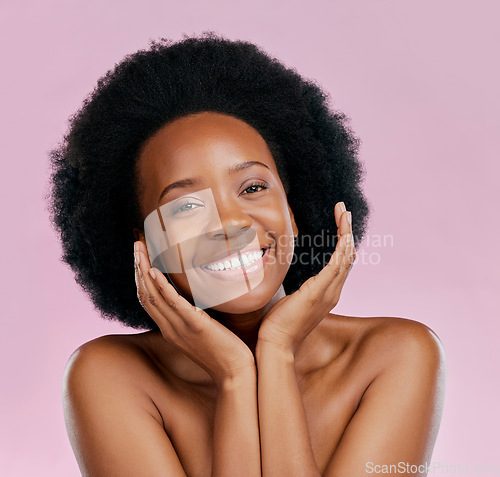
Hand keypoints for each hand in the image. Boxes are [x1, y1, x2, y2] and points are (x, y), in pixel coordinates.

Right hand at [134, 241, 255, 386]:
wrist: (235, 374)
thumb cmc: (222, 353)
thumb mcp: (201, 332)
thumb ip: (192, 316)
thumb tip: (194, 299)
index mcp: (170, 329)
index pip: (148, 300)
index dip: (140, 278)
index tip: (139, 257)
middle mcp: (170, 328)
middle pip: (146, 295)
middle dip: (137, 268)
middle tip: (136, 245)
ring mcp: (180, 328)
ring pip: (154, 296)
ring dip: (144, 271)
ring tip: (140, 250)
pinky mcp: (195, 326)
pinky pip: (174, 305)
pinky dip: (162, 287)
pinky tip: (154, 272)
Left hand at [257, 202, 355, 354]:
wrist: (275, 344)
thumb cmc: (280, 324)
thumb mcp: (293, 300)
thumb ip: (299, 288)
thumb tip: (291, 275)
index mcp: (328, 293)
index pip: (342, 262)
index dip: (344, 241)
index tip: (340, 222)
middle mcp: (333, 292)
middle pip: (348, 256)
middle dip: (347, 231)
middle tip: (344, 210)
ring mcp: (328, 293)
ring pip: (345, 258)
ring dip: (346, 233)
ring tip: (344, 213)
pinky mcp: (318, 293)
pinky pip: (336, 267)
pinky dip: (342, 249)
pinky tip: (344, 234)